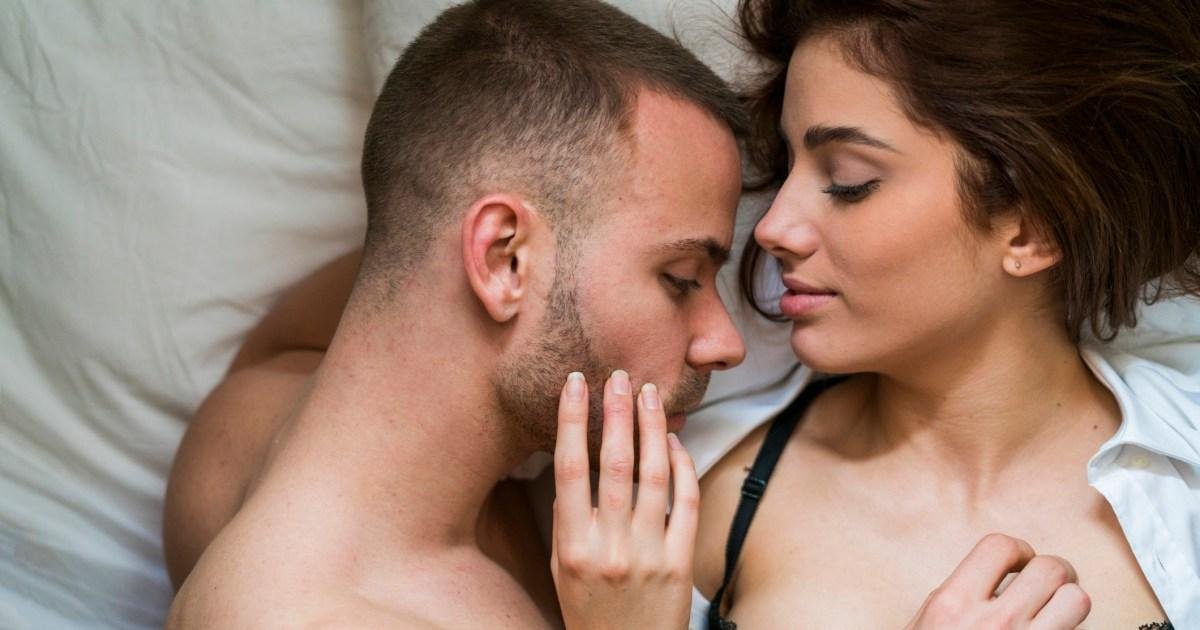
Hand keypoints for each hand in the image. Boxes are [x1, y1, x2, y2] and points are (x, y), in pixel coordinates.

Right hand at [551, 370, 698, 629]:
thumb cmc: (591, 612)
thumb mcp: (563, 569)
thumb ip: (568, 520)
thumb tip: (573, 467)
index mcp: (573, 547)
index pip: (568, 469)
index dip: (571, 420)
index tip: (574, 384)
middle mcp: (609, 547)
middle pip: (613, 463)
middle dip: (617, 412)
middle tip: (620, 376)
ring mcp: (648, 554)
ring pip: (653, 475)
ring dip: (652, 428)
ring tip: (650, 395)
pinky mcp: (680, 562)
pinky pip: (685, 502)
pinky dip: (682, 466)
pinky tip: (675, 441)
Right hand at [906, 533, 1090, 628]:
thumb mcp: (927, 620)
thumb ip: (959, 593)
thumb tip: (992, 573)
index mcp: (955, 603)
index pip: (1002, 547)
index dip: (1020, 549)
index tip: (1019, 562)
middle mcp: (993, 623)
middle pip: (1050, 570)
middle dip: (1055, 572)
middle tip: (1048, 583)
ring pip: (1077, 601)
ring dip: (1070, 600)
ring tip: (1059, 606)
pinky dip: (1069, 626)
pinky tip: (1054, 628)